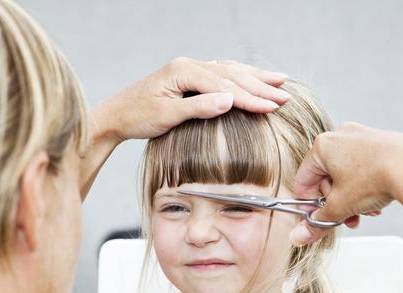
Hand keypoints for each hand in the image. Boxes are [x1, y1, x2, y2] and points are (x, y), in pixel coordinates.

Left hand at [92, 57, 289, 141]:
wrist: (116, 115)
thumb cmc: (138, 117)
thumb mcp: (166, 116)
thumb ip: (198, 108)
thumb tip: (229, 100)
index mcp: (183, 71)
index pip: (226, 85)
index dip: (251, 98)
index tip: (273, 107)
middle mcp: (188, 65)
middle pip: (232, 74)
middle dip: (260, 86)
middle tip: (286, 96)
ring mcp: (189, 70)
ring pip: (229, 70)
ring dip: (255, 76)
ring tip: (279, 80)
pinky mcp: (188, 78)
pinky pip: (220, 73)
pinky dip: (239, 76)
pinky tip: (250, 77)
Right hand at [289, 122, 402, 244]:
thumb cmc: (376, 177)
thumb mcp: (340, 206)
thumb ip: (317, 222)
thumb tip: (301, 234)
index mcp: (322, 146)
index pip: (303, 181)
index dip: (308, 204)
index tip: (315, 218)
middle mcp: (340, 136)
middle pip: (326, 179)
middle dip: (335, 203)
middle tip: (343, 217)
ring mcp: (360, 137)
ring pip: (345, 176)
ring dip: (350, 198)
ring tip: (362, 212)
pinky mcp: (378, 142)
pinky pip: (361, 168)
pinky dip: (363, 187)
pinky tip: (372, 201)